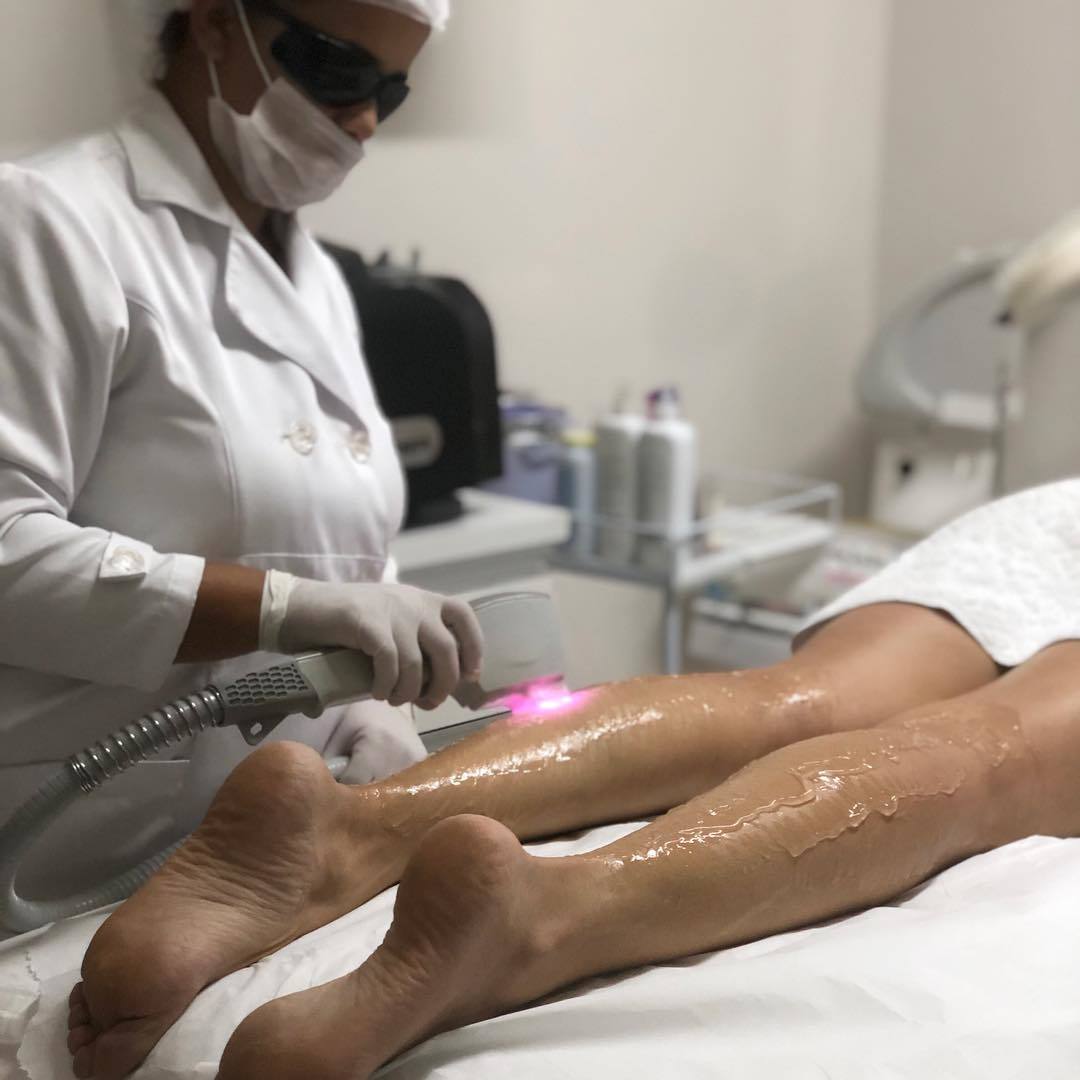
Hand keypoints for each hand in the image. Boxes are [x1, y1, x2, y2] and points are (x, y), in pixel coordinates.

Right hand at [274, 578, 483, 708]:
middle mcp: (412, 602)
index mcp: (422, 600)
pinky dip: (387, 684)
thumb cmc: (345, 624)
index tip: (469, 675)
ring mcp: (390, 610)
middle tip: (428, 703)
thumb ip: (411, 643)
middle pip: (448, 650)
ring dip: (410, 691)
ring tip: (395, 699)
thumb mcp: (388, 625)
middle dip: (443, 685)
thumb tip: (435, 685)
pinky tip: (378, 692)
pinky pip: (390, 662)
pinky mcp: (367, 622)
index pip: (464, 617)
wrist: (299, 608)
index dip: (473, 647)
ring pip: (418, 663)